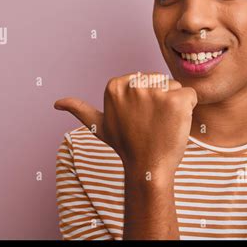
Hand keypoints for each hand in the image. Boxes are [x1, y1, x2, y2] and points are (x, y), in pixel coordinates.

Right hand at [54, 72, 197, 177]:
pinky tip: (175, 124)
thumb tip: (56, 103)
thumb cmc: (126, 146)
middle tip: (150, 123)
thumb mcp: (99, 126)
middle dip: (160, 100)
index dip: (145, 99)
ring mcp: (155, 92)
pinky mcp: (176, 100)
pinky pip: (190, 95)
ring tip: (161, 124)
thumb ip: (80, 110)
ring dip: (174, 105)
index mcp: (115, 85)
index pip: (144, 79)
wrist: (148, 168)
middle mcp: (133, 84)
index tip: (137, 118)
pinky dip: (188, 109)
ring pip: (175, 87)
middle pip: (160, 81)